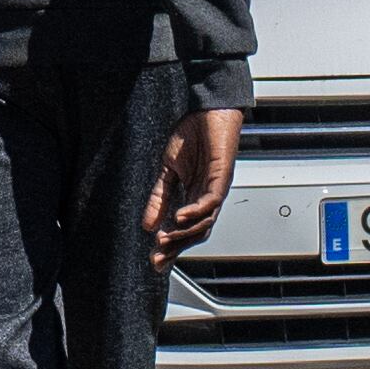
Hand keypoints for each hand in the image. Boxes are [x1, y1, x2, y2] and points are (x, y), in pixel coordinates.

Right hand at [143, 105, 242, 261]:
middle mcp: (208, 196)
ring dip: (184, 233)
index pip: (184, 228)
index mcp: (195, 196)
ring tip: (165, 239)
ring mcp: (216, 188)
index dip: (171, 245)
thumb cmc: (194, 134)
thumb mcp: (168, 169)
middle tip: (158, 259)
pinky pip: (210, 201)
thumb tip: (147, 224)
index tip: (154, 259)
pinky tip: (179, 217)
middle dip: (177, 247)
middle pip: (196, 232)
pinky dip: (195, 211)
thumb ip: (159, 197)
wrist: (209, 109)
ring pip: (205, 221)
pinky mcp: (222, 176)